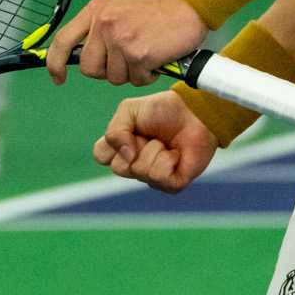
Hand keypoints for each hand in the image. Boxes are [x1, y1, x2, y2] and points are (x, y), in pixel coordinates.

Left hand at [46, 0, 206, 87]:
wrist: (188, 1)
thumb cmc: (158, 2)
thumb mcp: (121, 0)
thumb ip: (102, 20)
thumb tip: (88, 42)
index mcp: (96, 10)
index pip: (63, 41)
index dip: (55, 63)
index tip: (58, 77)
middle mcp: (104, 25)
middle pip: (90, 68)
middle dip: (107, 70)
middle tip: (126, 61)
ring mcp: (120, 41)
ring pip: (115, 77)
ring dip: (132, 73)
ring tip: (147, 54)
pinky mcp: (138, 55)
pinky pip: (137, 79)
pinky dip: (148, 75)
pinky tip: (157, 59)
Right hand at [94, 91, 217, 192]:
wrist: (194, 112)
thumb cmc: (164, 110)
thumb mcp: (130, 110)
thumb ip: (115, 131)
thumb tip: (125, 158)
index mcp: (121, 147)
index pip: (100, 156)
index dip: (113, 143)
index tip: (130, 129)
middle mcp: (133, 164)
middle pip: (119, 167)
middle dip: (136, 145)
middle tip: (150, 135)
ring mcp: (151, 177)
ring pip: (139, 171)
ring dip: (154, 150)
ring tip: (165, 143)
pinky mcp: (171, 184)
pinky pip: (159, 177)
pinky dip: (168, 160)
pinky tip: (176, 154)